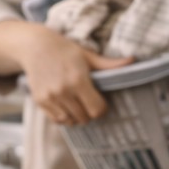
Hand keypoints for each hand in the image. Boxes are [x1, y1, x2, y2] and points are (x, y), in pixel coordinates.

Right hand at [15, 25, 132, 125]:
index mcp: (78, 80)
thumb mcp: (88, 56)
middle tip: (89, 105)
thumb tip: (133, 61)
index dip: (102, 109)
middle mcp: (63, 91)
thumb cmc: (65, 50)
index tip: (101, 103)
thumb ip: (109, 64)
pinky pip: (56, 119)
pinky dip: (64, 117)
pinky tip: (66, 107)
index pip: (96, 109)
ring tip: (78, 107)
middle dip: (89, 114)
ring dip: (76, 117)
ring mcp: (50, 97)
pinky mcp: (40, 101)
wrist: (35, 47)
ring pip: (70, 121)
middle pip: (84, 118)